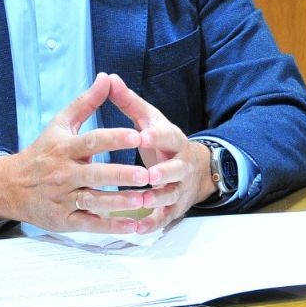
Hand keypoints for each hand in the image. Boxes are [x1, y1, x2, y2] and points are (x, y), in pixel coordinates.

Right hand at [0, 73, 154, 232]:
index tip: (138, 136)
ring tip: (145, 199)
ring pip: (94, 201)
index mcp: (64, 148)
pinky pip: (89, 224)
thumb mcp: (60, 124)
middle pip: (95, 174)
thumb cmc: (42, 152)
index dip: (115, 138)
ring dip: (120, 203)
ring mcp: (63, 198)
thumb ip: (86, 103)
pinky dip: (111, 226)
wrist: (10, 186)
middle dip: (121, 175)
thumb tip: (108, 77)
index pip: (92, 141)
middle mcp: (63, 173)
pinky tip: (133, 225)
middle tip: (147, 174)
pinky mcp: (63, 219)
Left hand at [104, 73, 217, 231]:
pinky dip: (152, 223)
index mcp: (173, 141)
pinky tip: (137, 228)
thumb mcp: (150, 120)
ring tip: (142, 202)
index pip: (168, 136)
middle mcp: (180, 165)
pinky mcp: (174, 208)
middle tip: (150, 176)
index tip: (143, 135)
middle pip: (176, 169)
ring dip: (157, 200)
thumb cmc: (163, 142)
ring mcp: (179, 188)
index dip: (157, 137)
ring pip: (171, 195)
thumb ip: (129, 102)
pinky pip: (164, 218)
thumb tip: (109, 78)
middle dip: (164, 173)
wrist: (196, 169)